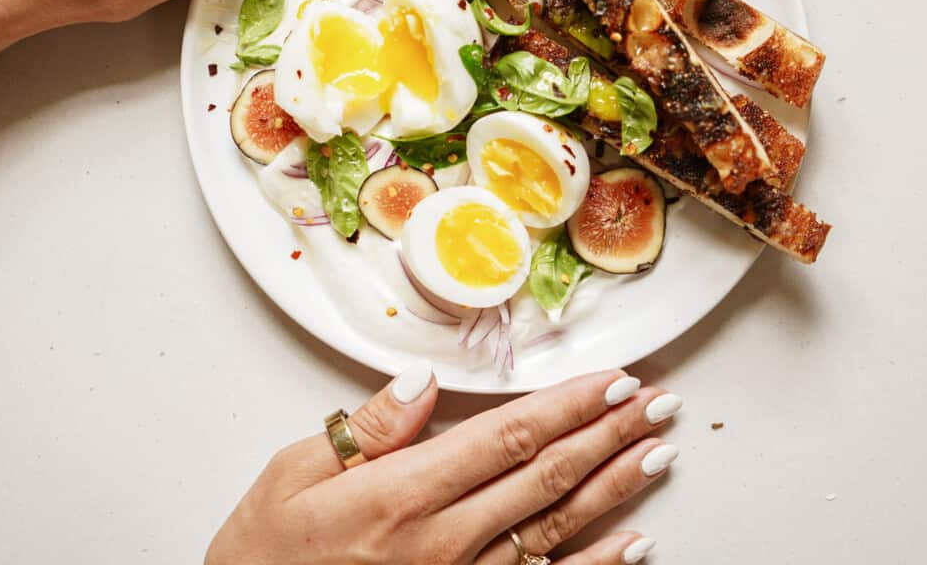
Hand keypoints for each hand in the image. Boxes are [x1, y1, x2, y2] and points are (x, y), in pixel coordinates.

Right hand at [206, 366, 680, 564]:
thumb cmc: (267, 553)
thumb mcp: (292, 476)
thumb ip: (363, 431)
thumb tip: (419, 385)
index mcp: (403, 495)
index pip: (508, 437)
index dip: (569, 406)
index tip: (612, 378)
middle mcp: (444, 542)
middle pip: (546, 475)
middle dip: (609, 433)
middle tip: (657, 401)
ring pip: (558, 527)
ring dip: (617, 487)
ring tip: (660, 451)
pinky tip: (636, 542)